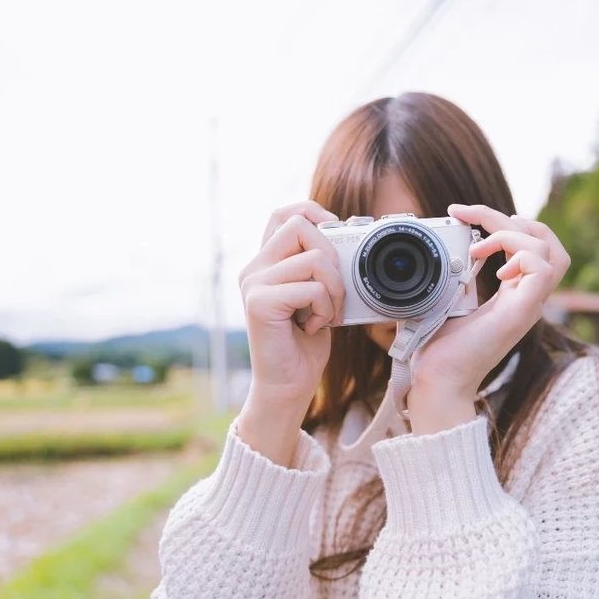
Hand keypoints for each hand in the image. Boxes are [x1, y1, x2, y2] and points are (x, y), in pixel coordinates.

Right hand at [237, 201, 344, 464]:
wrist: (288, 385)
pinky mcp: (259, 303)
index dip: (315, 214)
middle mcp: (254, 268)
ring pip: (313, 257)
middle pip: (302, 227)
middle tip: (334, 292)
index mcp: (266, 262)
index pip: (285, 213)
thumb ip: (319, 265)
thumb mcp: (317, 294)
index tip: (336, 240)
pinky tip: (316, 326)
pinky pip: (311, 287)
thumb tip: (345, 234)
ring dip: (333, 287)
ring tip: (325, 313)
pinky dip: (325, 308)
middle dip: (333, 257)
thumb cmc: (305, 342)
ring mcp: (253, 284)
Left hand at [406, 204, 570, 433]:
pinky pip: (543, 270)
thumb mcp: (444, 299)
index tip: (463, 213)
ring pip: (550, 251)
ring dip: (512, 236)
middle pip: (548, 243)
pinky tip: (495, 271)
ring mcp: (527, 305)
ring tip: (480, 246)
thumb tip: (445, 247)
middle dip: (514, 219)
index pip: (530, 246)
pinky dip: (520, 257)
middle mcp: (525, 298)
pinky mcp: (522, 312)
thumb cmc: (438, 349)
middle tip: (474, 217)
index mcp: (511, 293)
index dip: (504, 221)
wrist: (437, 380)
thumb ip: (453, 275)